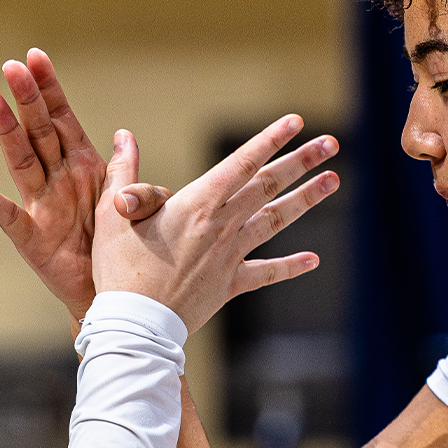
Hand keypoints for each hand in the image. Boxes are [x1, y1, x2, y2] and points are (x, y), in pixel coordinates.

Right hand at [0, 49, 166, 320]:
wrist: (112, 295)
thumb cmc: (121, 248)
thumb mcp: (136, 207)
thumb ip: (132, 175)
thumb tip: (124, 134)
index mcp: (83, 167)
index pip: (62, 118)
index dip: (49, 89)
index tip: (35, 56)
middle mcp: (57, 179)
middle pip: (38, 130)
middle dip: (26, 97)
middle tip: (11, 65)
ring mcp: (40, 206)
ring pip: (20, 160)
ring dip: (5, 129)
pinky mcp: (30, 237)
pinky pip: (7, 216)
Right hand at [91, 117, 338, 333]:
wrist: (135, 325)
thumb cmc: (119, 268)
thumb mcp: (113, 214)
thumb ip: (124, 172)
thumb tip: (124, 135)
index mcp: (196, 204)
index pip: (241, 162)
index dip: (269, 140)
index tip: (295, 122)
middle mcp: (221, 226)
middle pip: (268, 186)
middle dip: (302, 161)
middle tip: (331, 143)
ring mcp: (230, 256)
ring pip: (276, 221)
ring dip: (307, 199)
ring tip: (333, 180)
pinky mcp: (230, 285)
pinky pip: (266, 273)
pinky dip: (291, 266)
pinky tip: (314, 259)